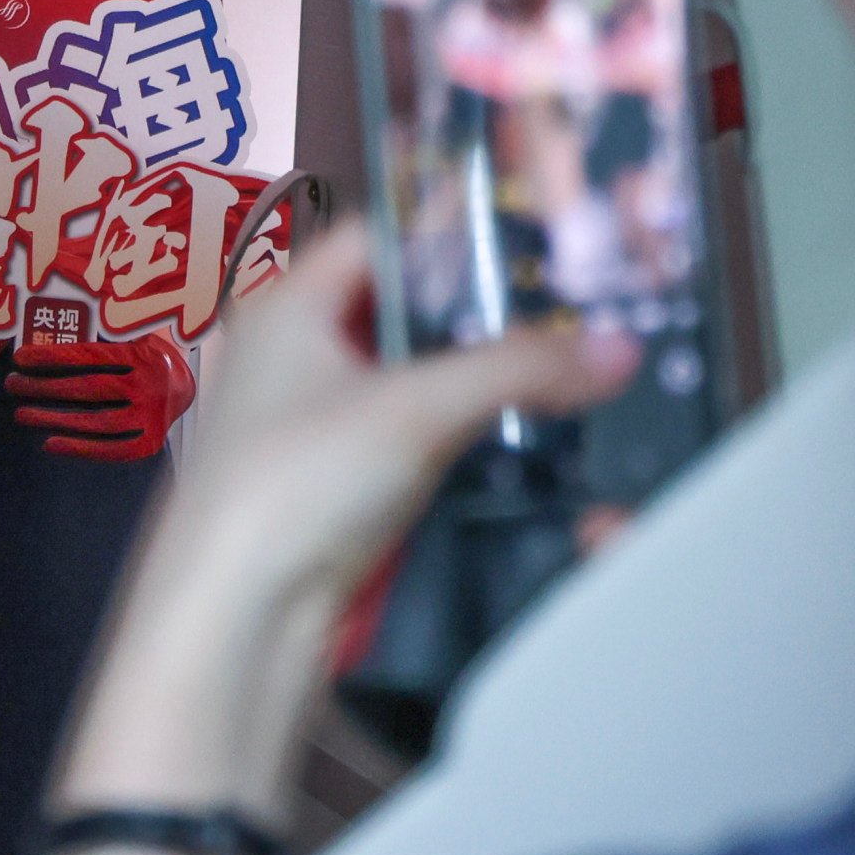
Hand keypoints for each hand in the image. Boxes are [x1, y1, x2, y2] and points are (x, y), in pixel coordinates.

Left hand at [6, 331, 197, 461]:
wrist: (185, 387)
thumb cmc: (147, 355)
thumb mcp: (135, 330)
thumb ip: (106, 322)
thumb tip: (62, 308)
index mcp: (143, 353)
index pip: (89, 355)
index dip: (52, 356)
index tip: (20, 358)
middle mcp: (149, 386)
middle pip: (88, 388)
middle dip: (45, 387)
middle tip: (12, 385)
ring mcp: (151, 417)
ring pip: (96, 421)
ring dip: (55, 419)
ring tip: (21, 413)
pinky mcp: (150, 443)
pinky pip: (111, 450)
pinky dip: (80, 449)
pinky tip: (49, 443)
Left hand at [57, 225, 629, 820]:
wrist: (236, 622)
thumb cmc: (296, 486)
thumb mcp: (418, 410)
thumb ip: (520, 370)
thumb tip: (617, 349)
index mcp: (284, 308)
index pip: (375, 236)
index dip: (448, 232)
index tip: (528, 241)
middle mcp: (286, 358)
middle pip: (394, 311)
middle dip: (473, 315)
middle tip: (561, 313)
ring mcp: (302, 428)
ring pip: (401, 381)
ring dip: (467, 382)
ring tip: (552, 374)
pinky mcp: (324, 491)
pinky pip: (399, 442)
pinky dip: (449, 437)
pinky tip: (507, 445)